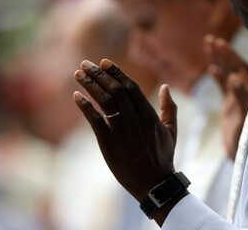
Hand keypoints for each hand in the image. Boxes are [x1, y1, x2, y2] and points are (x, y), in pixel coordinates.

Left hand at [73, 59, 179, 210]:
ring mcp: (121, 131)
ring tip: (78, 73)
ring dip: (90, 85)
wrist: (154, 183)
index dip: (116, 73)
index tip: (105, 62)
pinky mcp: (109, 143)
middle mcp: (135, 119)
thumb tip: (165, 87)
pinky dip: (85, 106)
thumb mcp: (171, 130)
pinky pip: (95, 121)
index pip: (130, 87)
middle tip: (86, 63)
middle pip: (115, 90)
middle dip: (99, 74)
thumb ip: (169, 108)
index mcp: (149, 115)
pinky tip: (76, 96)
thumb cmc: (163, 156)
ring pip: (104, 101)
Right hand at [204, 35, 247, 160]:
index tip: (219, 43)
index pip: (240, 67)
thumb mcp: (243, 119)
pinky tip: (210, 70)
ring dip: (218, 61)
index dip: (230, 55)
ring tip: (208, 48)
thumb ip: (242, 99)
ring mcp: (236, 98)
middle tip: (210, 40)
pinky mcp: (230, 105)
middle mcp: (244, 92)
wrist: (242, 154)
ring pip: (226, 74)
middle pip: (232, 67)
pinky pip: (223, 87)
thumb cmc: (245, 139)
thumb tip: (235, 78)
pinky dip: (216, 77)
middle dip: (222, 53)